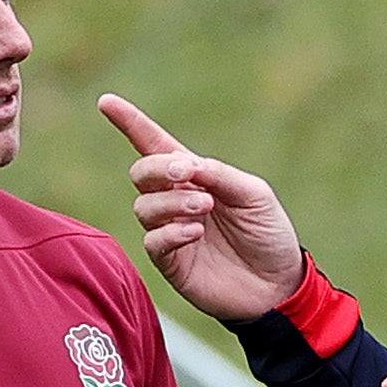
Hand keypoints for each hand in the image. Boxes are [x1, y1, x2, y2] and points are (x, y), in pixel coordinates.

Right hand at [100, 93, 305, 322]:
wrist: (279, 285)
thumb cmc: (269, 234)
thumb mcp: (254, 194)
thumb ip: (219, 174)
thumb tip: (184, 162)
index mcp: (196, 176)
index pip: (155, 144)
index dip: (130, 123)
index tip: (106, 102)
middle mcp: (176, 201)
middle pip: (142, 173)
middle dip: (159, 168)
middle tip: (188, 173)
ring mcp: (170, 231)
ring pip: (144, 207)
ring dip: (172, 202)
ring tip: (205, 208)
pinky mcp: (171, 262)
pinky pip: (153, 241)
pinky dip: (171, 232)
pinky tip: (195, 232)